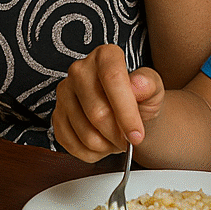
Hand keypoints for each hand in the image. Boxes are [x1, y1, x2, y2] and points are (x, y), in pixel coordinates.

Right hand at [52, 43, 164, 161]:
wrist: (127, 115)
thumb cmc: (141, 101)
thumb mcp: (154, 91)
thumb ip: (149, 85)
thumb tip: (138, 83)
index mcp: (104, 56)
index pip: (112, 79)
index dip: (126, 113)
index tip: (137, 136)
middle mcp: (79, 70)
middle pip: (97, 112)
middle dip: (118, 135)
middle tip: (130, 141)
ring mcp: (64, 93)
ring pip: (85, 132)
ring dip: (106, 146)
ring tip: (117, 140)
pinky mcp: (56, 115)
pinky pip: (71, 144)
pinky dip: (92, 153)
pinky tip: (102, 144)